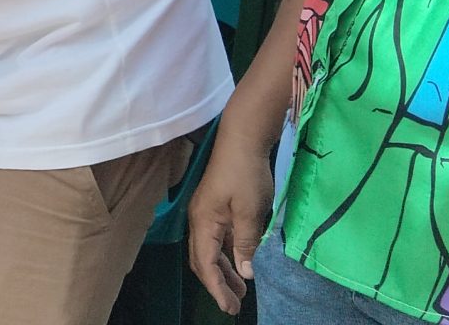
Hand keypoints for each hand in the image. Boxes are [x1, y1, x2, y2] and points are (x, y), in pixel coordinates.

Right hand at [186, 129, 276, 313]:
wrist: (240, 139)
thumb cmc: (245, 174)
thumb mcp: (250, 212)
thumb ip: (245, 243)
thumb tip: (245, 272)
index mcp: (203, 223)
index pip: (206, 265)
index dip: (217, 288)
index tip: (230, 308)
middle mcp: (198, 221)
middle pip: (202, 261)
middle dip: (217, 284)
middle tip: (234, 305)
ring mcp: (205, 214)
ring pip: (208, 251)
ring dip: (222, 272)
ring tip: (240, 290)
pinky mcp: (214, 208)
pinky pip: (215, 240)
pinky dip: (225, 256)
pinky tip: (238, 263)